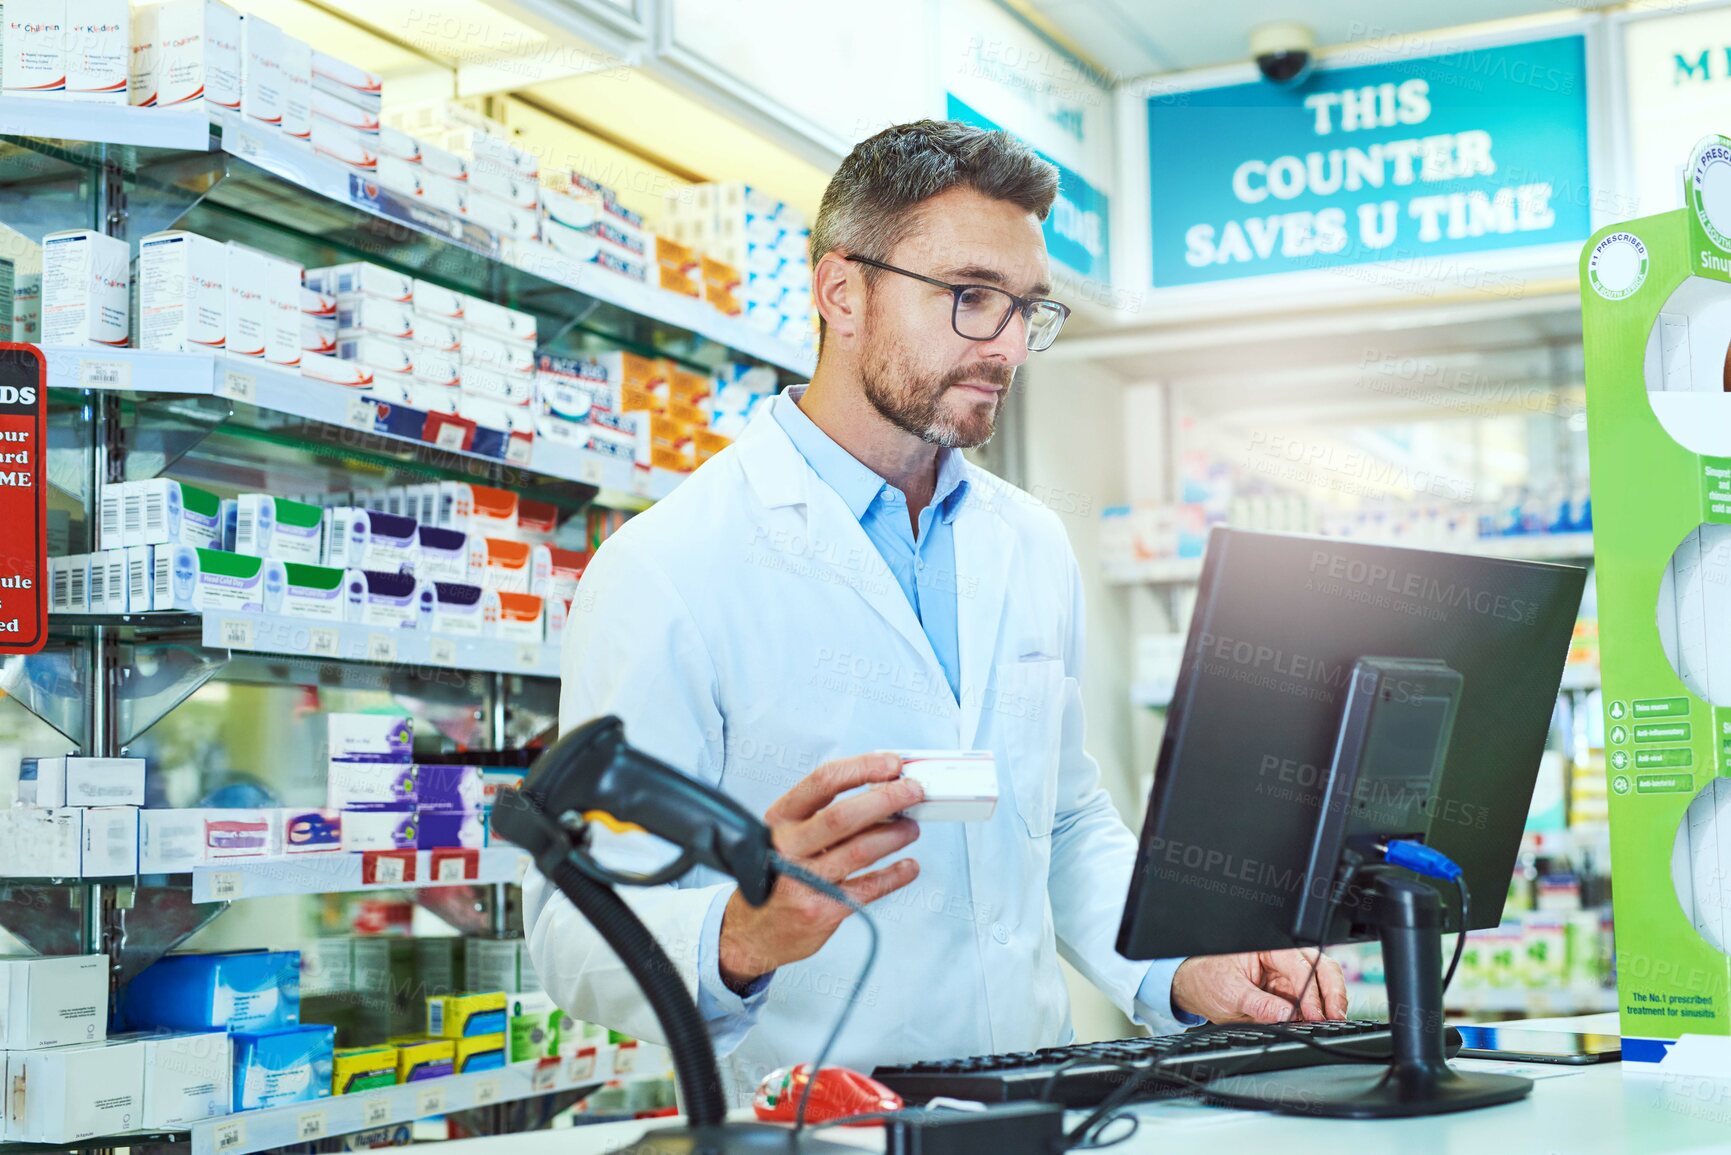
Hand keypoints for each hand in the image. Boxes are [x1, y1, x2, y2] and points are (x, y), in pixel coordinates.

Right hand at [718, 752, 922, 992]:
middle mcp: (788, 848)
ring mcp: (804, 881)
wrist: (751, 932)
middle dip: (885, 799)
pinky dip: (894, 875)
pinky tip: (908, 866)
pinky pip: (867, 889)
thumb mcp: (784, 835)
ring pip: (858, 851)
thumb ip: (821, 814)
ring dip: (894, 835)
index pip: (822, 782)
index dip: (861, 768)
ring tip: (911, 828)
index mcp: (780, 820)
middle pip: (843, 816)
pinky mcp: (821, 911)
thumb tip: (878, 789)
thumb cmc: (774, 875)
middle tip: (913, 792)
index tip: (890, 764)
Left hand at [1170, 950, 1347, 1022]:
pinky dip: (1319, 1010)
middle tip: (1336, 1016)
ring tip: (1332, 1021)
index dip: (1310, 991)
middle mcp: (1280, 958)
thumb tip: (1285, 1015)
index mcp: (1266, 948)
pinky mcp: (1288, 992)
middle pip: (1319, 966)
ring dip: (1330, 1001)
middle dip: (1333, 990)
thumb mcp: (1229, 993)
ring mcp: (1286, 975)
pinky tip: (1319, 1022)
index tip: (1314, 1013)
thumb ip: (1258, 1004)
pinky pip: (1310, 999)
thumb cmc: (1208, 979)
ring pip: (1321, 981)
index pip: (1298, 964)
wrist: (1196, 988)